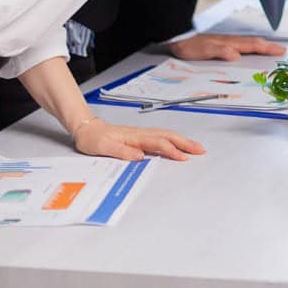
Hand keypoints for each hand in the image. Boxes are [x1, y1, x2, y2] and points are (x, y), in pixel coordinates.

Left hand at [73, 117, 204, 161]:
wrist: (86, 128)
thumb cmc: (93, 139)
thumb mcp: (102, 147)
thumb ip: (121, 151)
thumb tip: (140, 156)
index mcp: (134, 137)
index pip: (158, 143)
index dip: (172, 150)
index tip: (183, 158)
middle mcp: (140, 133)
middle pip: (168, 136)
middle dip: (186, 143)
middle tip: (201, 150)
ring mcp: (141, 134)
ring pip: (167, 135)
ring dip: (183, 140)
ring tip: (196, 147)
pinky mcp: (140, 136)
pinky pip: (161, 136)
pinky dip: (174, 139)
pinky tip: (178, 143)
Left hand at [168, 33, 284, 61]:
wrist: (178, 39)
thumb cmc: (190, 46)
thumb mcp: (205, 51)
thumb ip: (220, 52)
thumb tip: (236, 54)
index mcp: (230, 43)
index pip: (253, 46)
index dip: (267, 48)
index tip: (280, 51)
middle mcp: (230, 41)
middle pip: (254, 43)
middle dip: (268, 46)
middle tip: (281, 50)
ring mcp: (226, 41)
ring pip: (248, 43)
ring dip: (261, 46)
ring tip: (270, 49)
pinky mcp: (221, 44)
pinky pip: (241, 45)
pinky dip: (251, 47)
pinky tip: (249, 50)